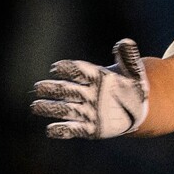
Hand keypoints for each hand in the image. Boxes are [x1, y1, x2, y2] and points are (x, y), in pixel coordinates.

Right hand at [31, 39, 148, 137]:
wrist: (137, 109)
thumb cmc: (133, 88)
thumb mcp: (135, 73)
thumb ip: (129, 59)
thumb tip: (126, 43)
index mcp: (95, 77)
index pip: (79, 71)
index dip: (68, 69)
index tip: (56, 68)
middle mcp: (87, 93)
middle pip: (66, 90)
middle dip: (52, 89)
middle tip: (38, 87)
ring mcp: (87, 111)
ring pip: (65, 109)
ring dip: (51, 108)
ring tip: (36, 107)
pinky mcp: (90, 128)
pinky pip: (74, 129)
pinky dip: (62, 130)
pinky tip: (50, 130)